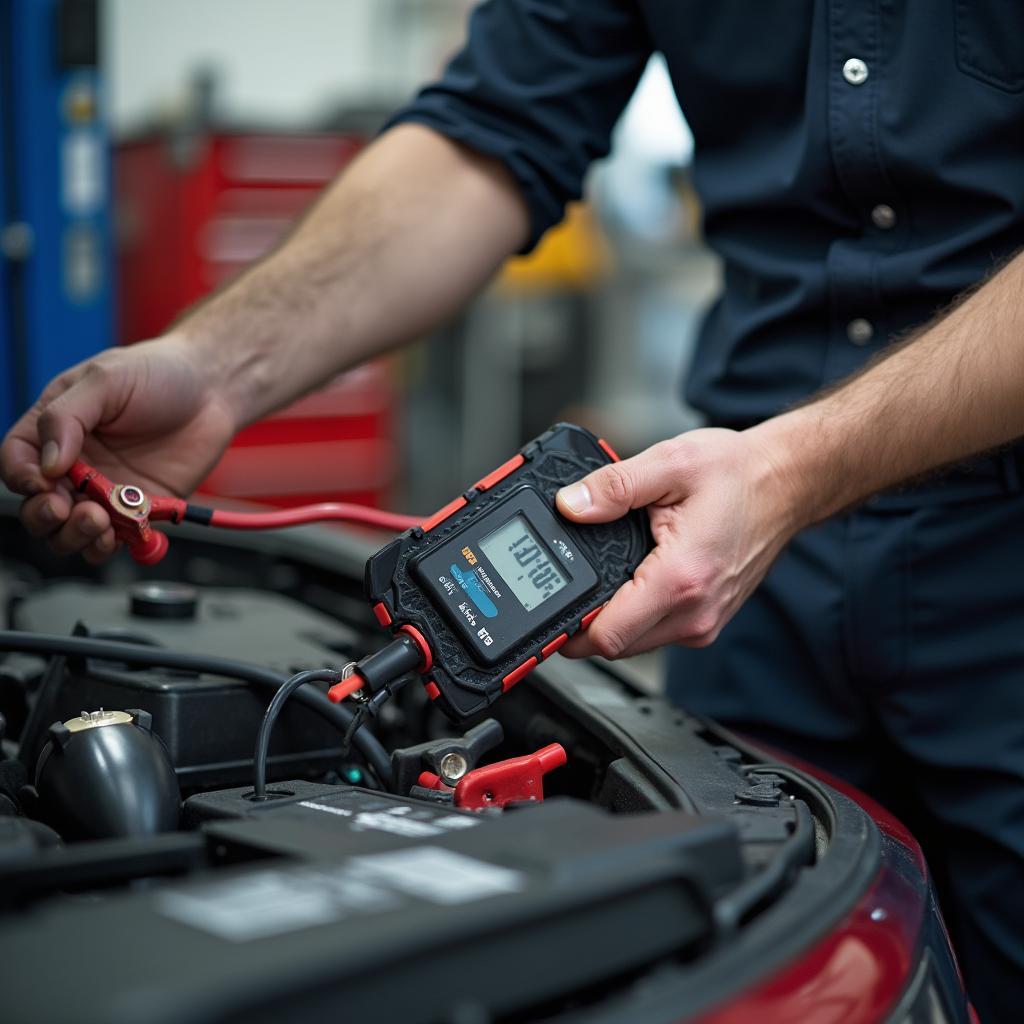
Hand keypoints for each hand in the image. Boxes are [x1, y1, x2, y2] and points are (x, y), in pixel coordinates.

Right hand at [0, 335, 237, 562]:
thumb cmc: (158, 373)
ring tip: (97, 521)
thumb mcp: (105, 379)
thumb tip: (47, 464)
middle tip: (67, 509)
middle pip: (38, 506)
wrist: (213, 389)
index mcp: (56, 429)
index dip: (21, 477)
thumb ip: (67, 417)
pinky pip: (115, 538)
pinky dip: (110, 545)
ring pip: (71, 531)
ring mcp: (107, 491)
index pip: (17, 461)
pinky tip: (117, 535)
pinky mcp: (140, 509)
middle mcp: (76, 465)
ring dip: (76, 535)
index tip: (42, 483)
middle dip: (45, 515)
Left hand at [555, 428, 803, 658]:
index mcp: (682, 579)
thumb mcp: (671, 462)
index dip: (568, 627)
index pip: (607, 635)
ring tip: (600, 576)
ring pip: (634, 641)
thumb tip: (571, 505)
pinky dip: (633, 613)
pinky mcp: (705, 619)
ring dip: (609, 618)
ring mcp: (703, 621)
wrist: (786, 483)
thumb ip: (614, 485)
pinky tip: (630, 579)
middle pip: (615, 645)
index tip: (546, 607)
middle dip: (583, 622)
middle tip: (563, 583)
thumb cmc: (739, 474)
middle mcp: (695, 611)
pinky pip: (654, 630)